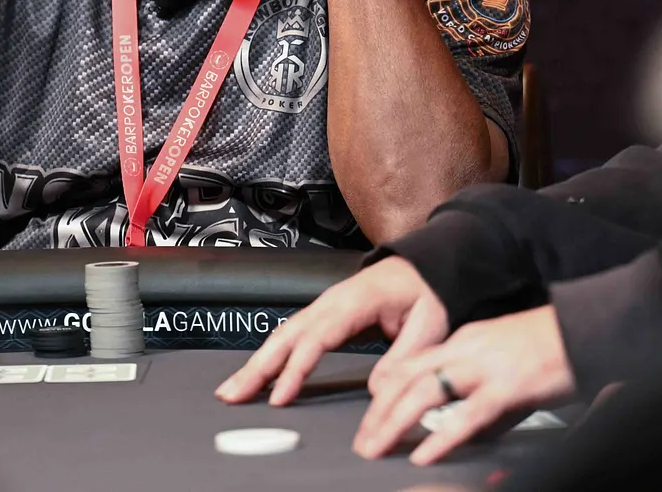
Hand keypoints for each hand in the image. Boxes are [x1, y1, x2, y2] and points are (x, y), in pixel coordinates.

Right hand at [216, 257, 445, 405]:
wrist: (425, 267)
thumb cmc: (427, 292)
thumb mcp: (428, 325)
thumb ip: (403, 357)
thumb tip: (378, 391)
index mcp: (355, 301)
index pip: (316, 338)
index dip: (295, 369)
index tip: (280, 395)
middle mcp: (331, 301)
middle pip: (286, 335)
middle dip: (257, 366)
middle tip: (232, 394)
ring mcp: (324, 306)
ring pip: (282, 335)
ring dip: (255, 363)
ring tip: (232, 390)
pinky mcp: (325, 315)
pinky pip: (291, 336)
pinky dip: (270, 355)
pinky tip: (257, 373)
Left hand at [354, 305, 574, 464]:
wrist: (587, 327)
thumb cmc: (550, 346)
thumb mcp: (502, 364)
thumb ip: (479, 396)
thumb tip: (461, 431)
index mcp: (462, 341)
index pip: (410, 365)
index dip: (383, 393)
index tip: (369, 418)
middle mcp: (465, 349)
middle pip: (406, 379)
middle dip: (378, 413)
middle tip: (362, 442)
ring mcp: (484, 366)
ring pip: (425, 393)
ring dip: (394, 423)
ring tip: (376, 448)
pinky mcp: (508, 386)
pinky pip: (467, 414)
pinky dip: (441, 437)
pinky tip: (424, 454)